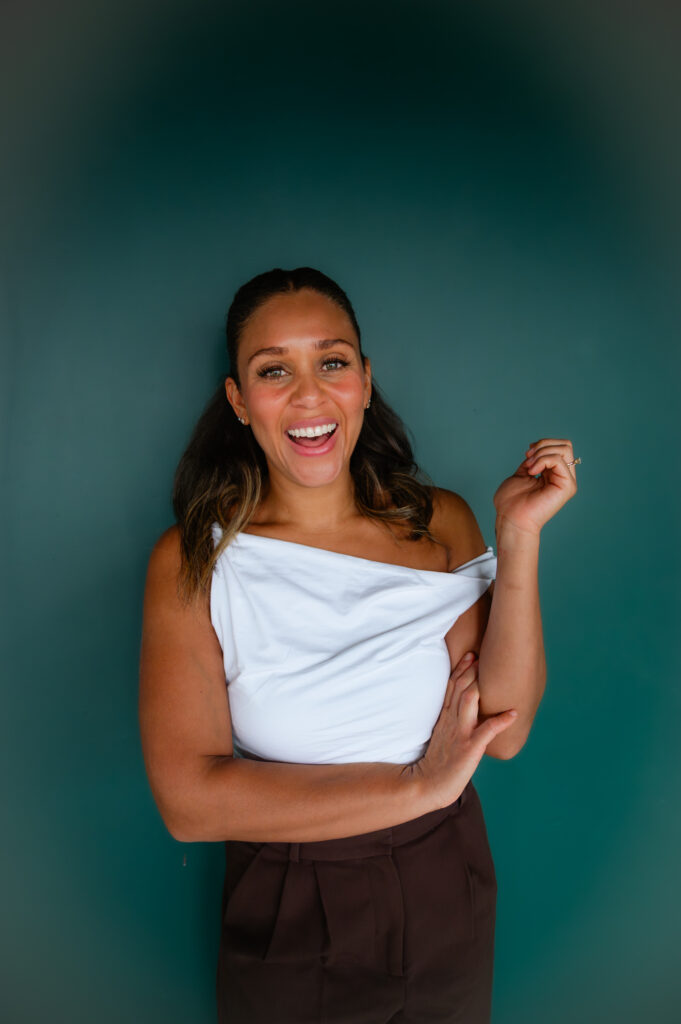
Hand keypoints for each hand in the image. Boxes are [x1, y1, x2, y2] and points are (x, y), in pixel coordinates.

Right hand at [412, 651, 516, 808]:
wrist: (428, 785)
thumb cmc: (438, 763)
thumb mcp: (442, 736)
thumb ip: (451, 721)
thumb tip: (464, 709)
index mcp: (445, 718)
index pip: (452, 688)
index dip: (461, 670)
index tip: (470, 654)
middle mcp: (451, 722)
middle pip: (460, 689)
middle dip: (470, 670)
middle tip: (481, 652)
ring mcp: (460, 734)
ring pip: (469, 702)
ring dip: (480, 686)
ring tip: (493, 673)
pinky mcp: (469, 749)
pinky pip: (486, 732)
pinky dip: (500, 721)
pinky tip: (514, 714)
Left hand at [493, 436, 578, 535]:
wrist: (511, 519)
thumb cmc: (511, 502)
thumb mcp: (522, 474)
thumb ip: (533, 462)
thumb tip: (538, 449)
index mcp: (554, 475)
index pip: (560, 447)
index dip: (543, 444)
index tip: (527, 453)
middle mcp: (563, 477)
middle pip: (566, 445)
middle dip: (544, 445)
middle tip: (528, 457)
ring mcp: (567, 482)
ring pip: (564, 449)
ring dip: (541, 453)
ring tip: (529, 466)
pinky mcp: (567, 486)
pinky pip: (559, 460)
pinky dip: (542, 460)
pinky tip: (532, 471)